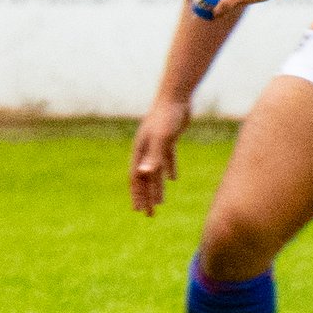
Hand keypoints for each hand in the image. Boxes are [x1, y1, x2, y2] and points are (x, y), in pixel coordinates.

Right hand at [130, 96, 190, 215]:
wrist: (176, 97)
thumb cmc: (167, 117)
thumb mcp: (162, 139)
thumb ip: (154, 157)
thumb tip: (144, 175)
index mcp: (140, 151)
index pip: (136, 178)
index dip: (137, 195)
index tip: (139, 211)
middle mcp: (145, 149)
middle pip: (144, 177)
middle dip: (145, 196)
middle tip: (149, 215)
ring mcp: (156, 144)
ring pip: (155, 170)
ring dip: (156, 186)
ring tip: (160, 203)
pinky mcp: (168, 139)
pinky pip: (166, 159)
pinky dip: (169, 170)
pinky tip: (173, 179)